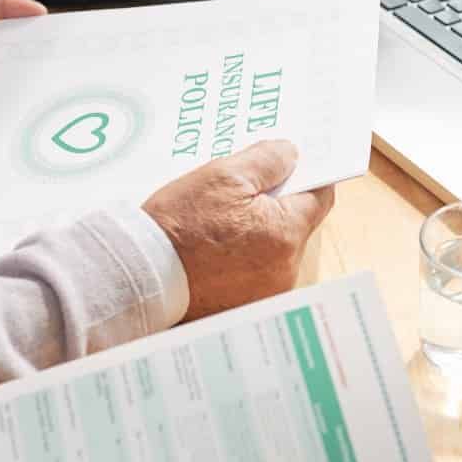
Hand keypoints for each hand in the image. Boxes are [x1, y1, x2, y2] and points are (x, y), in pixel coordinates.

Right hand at [142, 140, 335, 321]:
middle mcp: (285, 269)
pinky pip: (254, 274)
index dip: (308, 177)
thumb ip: (267, 160)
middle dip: (275, 206)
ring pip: (274, 250)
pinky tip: (214, 248)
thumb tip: (292, 154)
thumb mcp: (223, 175)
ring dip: (257, 233)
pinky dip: (241, 259)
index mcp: (286, 233)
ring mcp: (266, 292)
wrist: (141, 274)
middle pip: (296, 225)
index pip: (320, 197)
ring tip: (221, 222)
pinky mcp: (245, 306)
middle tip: (243, 192)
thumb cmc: (179, 224)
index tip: (293, 167)